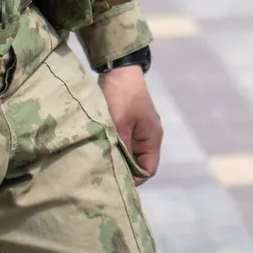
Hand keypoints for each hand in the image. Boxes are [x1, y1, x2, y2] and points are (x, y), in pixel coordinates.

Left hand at [99, 65, 162, 183]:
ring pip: (130, 153)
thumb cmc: (121, 97)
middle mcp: (148, 136)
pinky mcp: (128, 123)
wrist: (118, 69)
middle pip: (139, 163)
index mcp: (152, 138)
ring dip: (118, 158)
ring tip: (101, 165)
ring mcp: (138, 129)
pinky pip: (124, 143)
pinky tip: (101, 151)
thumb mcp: (119, 124)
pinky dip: (115, 148)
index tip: (116, 183)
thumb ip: (120, 148)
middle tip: (105, 176)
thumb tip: (117, 170)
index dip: (134, 180)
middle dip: (124, 170)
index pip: (148, 169)